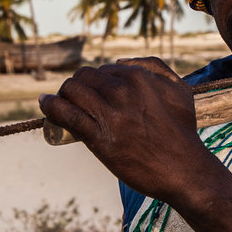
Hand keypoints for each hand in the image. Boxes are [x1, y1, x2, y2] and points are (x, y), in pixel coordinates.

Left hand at [39, 58, 213, 201]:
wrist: (185, 170)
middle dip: (76, 87)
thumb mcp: (179, 90)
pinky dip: (51, 106)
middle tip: (75, 101)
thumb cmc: (183, 132)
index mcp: (139, 78)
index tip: (91, 95)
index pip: (102, 70)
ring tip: (59, 105)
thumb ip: (156, 67)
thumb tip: (121, 61)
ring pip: (71, 91)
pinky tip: (46, 104)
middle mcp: (123, 91)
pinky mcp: (99, 137)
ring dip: (61, 95)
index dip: (93, 82)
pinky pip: (65, 114)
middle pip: (83, 78)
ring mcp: (110, 114)